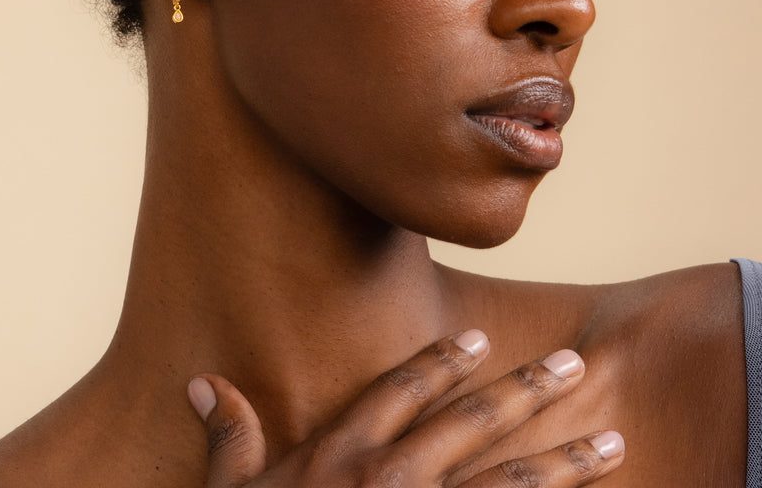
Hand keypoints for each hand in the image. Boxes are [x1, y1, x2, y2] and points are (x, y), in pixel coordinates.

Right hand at [187, 330, 624, 486]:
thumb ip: (229, 440)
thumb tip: (201, 382)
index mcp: (342, 455)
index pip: (401, 391)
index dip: (441, 361)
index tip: (480, 341)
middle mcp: (391, 479)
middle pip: (471, 423)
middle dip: (526, 391)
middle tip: (573, 365)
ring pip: (511, 484)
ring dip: (565, 462)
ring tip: (613, 442)